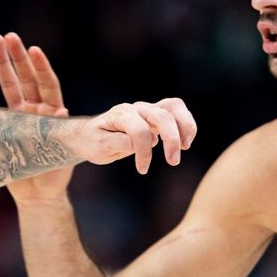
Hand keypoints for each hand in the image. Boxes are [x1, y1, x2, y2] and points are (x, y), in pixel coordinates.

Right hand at [0, 33, 73, 200]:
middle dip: (17, 57)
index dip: (41, 67)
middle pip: (25, 78)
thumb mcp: (63, 152)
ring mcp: (15, 115)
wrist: (38, 194)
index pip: (48, 84)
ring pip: (6, 85)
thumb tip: (62, 110)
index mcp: (52, 113)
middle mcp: (33, 109)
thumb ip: (61, 131)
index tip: (33, 50)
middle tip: (8, 36)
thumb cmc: (55, 174)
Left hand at [69, 97, 196, 174]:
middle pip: (161, 116)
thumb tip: (143, 143)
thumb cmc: (94, 141)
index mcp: (120, 115)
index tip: (142, 169)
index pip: (139, 130)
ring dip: (185, 127)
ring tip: (185, 147)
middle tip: (173, 162)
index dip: (144, 152)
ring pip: (173, 107)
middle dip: (171, 140)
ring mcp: (147, 109)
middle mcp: (135, 108)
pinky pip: (177, 110)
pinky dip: (186, 124)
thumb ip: (120, 143)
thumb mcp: (100, 147)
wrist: (90, 135)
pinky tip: (185, 142)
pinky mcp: (156, 114)